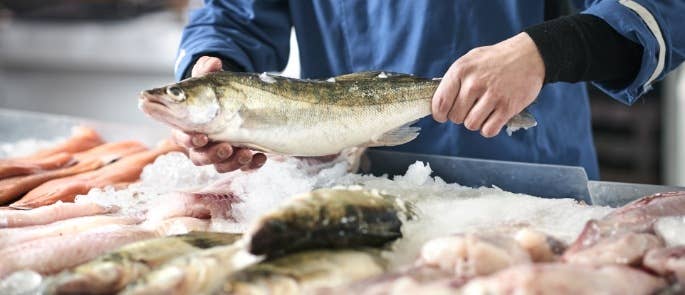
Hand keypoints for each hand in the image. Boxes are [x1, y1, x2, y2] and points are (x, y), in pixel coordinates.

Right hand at [173, 56, 266, 171]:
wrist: (234, 99)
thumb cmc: (215, 92)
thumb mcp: (211, 79)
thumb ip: (207, 70)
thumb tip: (212, 62)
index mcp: (188, 126)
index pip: (182, 138)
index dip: (189, 140)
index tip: (201, 137)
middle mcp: (202, 143)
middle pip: (200, 158)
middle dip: (213, 155)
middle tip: (227, 148)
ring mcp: (220, 152)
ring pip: (221, 166)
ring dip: (233, 162)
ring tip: (247, 153)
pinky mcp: (238, 156)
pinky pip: (243, 167)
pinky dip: (251, 165)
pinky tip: (261, 157)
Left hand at [431, 33, 544, 137]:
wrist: (529, 55)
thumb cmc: (495, 60)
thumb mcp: (469, 61)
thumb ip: (454, 80)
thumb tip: (438, 103)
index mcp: (461, 70)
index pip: (440, 103)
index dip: (439, 114)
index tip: (443, 116)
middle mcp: (474, 83)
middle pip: (455, 117)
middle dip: (460, 116)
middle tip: (470, 108)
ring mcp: (492, 95)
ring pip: (471, 125)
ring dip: (475, 122)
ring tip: (482, 111)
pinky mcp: (508, 107)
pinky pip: (489, 130)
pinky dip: (489, 128)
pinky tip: (492, 118)